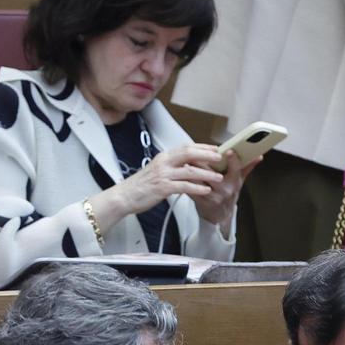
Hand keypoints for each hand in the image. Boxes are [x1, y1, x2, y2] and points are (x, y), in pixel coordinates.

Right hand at [89, 143, 225, 231]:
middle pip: (189, 153)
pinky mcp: (162, 188)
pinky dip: (197, 188)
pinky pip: (184, 186)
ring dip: (206, 174)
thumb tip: (188, 165)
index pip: (186, 147)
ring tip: (219, 177)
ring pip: (189, 170)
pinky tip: (206, 190)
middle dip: (207, 155)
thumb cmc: (141, 186)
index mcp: (164, 157)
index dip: (202, 147)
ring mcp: (163, 174)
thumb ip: (172, 166)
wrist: (124, 196)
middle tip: (221, 158)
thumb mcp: (157, 170)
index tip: (215, 148)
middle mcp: (164, 162)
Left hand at [190, 150, 258, 236]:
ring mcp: (214, 197)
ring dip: (191, 170)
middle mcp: (226, 190)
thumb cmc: (228, 195)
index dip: (233, 160)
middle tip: (194, 151)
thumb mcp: (239, 182)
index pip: (236, 169)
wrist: (219, 216)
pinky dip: (186, 181)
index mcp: (235, 182)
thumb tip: (258, 156)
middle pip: (213, 173)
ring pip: (201, 180)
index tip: (229, 150)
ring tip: (184, 160)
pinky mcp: (202, 202)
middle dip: (202, 161)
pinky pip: (192, 190)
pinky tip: (180, 173)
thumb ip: (246, 168)